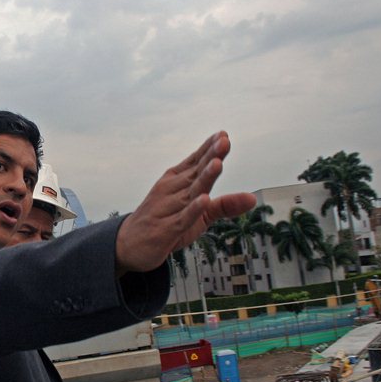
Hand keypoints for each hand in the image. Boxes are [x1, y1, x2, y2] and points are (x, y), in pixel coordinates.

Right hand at [115, 131, 256, 273]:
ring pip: (190, 192)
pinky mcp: (166, 230)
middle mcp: (171, 191)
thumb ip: (224, 205)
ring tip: (217, 163)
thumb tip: (252, 198)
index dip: (209, 149)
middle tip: (224, 141)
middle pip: (195, 173)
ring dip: (203, 178)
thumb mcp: (199, 216)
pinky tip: (203, 200)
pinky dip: (193, 210)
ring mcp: (168, 210)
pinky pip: (182, 218)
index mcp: (177, 182)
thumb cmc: (165, 225)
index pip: (195, 162)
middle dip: (210, 157)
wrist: (128, 246)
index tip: (223, 135)